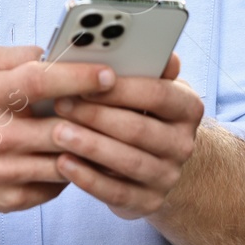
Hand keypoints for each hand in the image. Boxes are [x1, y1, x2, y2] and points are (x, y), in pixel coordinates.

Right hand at [0, 45, 119, 215]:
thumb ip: (17, 57)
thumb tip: (55, 54)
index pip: (40, 82)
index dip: (78, 77)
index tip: (108, 74)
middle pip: (63, 128)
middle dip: (97, 118)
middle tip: (120, 109)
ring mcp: (4, 170)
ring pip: (66, 161)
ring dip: (89, 148)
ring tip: (107, 136)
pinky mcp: (9, 198)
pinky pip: (56, 186)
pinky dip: (71, 172)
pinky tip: (76, 158)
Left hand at [48, 52, 204, 219]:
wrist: (157, 162)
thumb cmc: (142, 111)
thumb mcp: (150, 85)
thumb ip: (144, 65)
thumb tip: (140, 41)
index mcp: (187, 107)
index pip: (157, 93)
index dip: (119, 87)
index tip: (84, 80)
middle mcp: (183, 144)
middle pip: (138, 129)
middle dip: (96, 115)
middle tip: (60, 103)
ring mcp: (168, 176)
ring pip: (127, 162)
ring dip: (89, 146)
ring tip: (57, 132)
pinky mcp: (148, 202)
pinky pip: (116, 193)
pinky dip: (87, 179)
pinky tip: (63, 163)